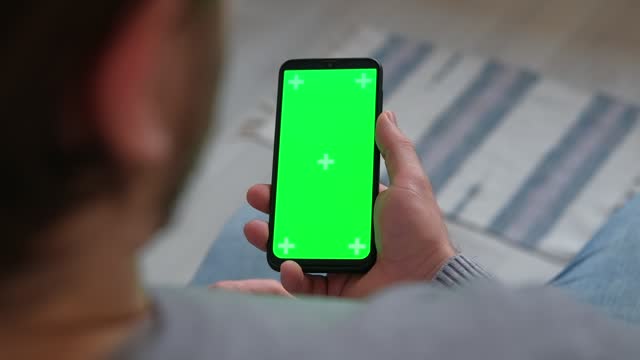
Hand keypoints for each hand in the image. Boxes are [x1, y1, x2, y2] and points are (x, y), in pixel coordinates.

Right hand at [216, 111, 454, 297]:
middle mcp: (348, 234)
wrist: (427, 281)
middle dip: (275, 205)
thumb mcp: (410, 183)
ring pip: (296, 247)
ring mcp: (339, 262)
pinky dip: (291, 275)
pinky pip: (305, 283)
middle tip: (257, 194)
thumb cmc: (421, 233)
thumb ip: (396, 149)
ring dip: (271, 237)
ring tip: (254, 228)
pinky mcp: (335, 289)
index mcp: (362, 209)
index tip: (282, 166)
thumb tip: (385, 115)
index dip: (300, 179)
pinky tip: (288, 264)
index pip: (324, 190)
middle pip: (303, 216)